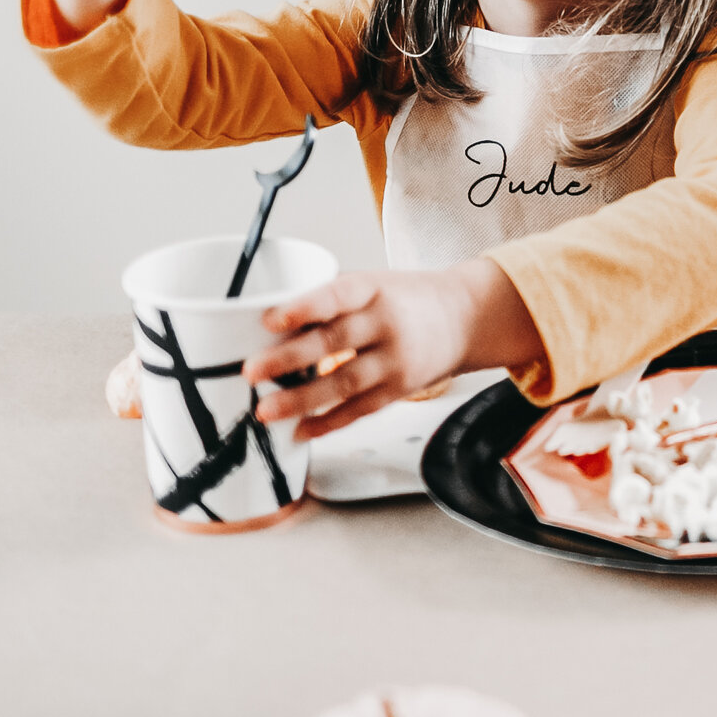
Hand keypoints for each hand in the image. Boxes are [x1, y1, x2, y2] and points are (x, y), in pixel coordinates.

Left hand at [242, 259, 543, 439]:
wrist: (466, 317)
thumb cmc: (404, 299)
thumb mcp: (372, 285)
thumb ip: (329, 303)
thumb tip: (263, 329)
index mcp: (373, 289)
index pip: (337, 296)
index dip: (304, 308)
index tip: (269, 320)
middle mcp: (386, 324)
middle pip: (334, 342)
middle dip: (289, 359)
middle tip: (251, 371)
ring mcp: (395, 360)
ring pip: (344, 383)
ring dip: (302, 400)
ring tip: (266, 411)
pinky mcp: (400, 390)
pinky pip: (361, 410)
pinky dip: (329, 423)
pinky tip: (301, 431)